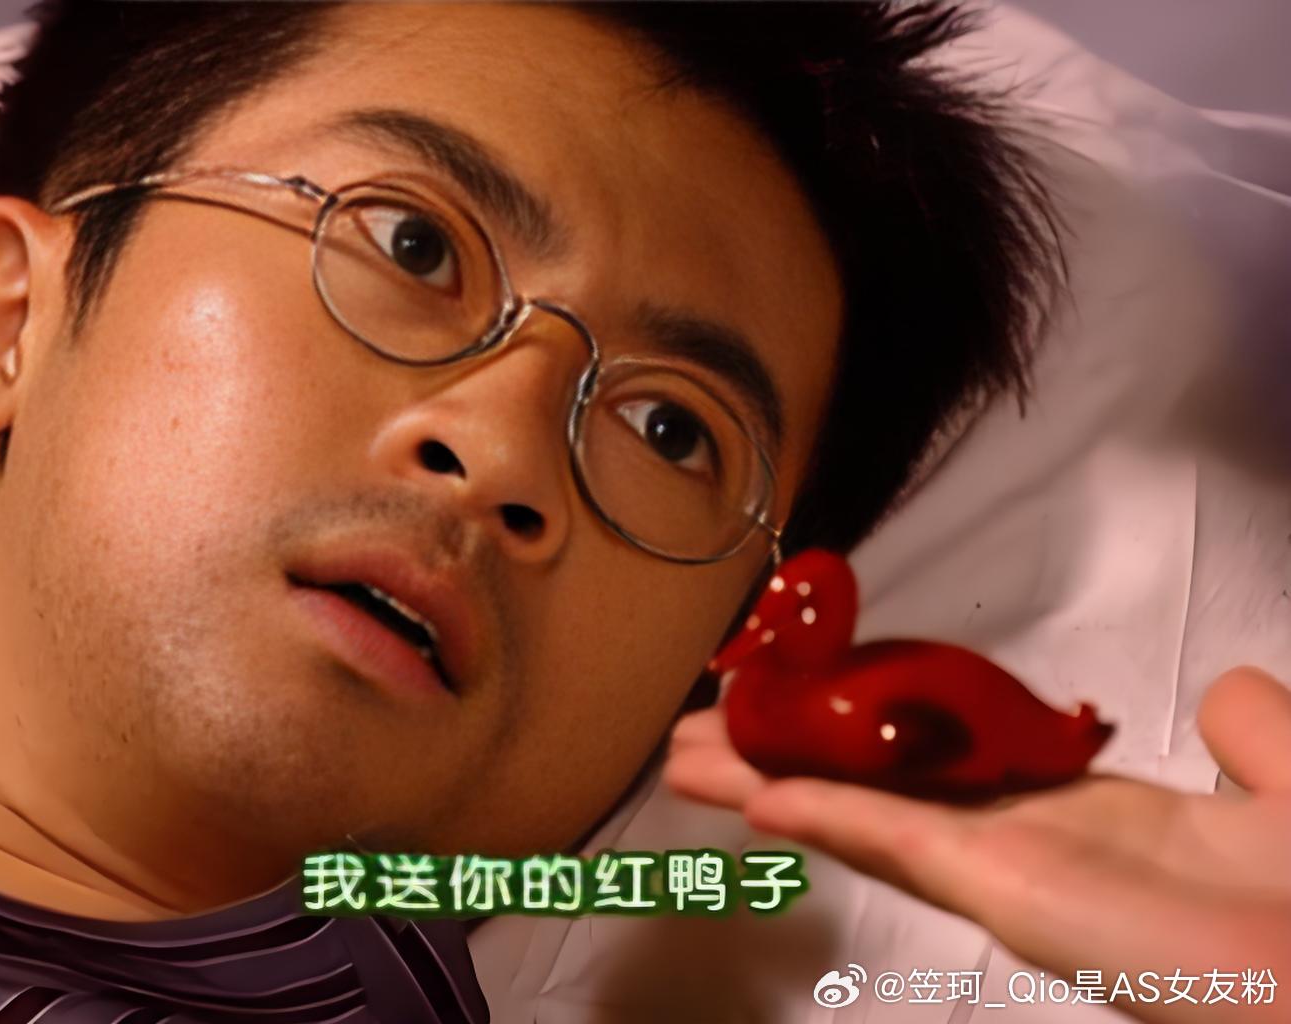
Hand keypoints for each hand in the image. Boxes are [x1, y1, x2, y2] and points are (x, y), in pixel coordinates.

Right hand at [665, 666, 1290, 1022]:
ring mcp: (1006, 870)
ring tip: (683, 755)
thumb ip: (1249, 729)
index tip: (806, 690)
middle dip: (787, 754)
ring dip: (771, 781)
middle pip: (876, 785)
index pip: (945, 755)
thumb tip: (1222, 689)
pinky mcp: (1005, 893)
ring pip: (862, 812)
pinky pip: (897, 844)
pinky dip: (824, 816)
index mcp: (1083, 805)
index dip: (868, 722)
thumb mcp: (1290, 776)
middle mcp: (1023, 836)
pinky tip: (754, 797)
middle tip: (702, 724)